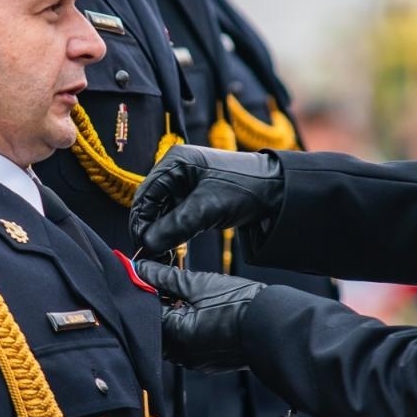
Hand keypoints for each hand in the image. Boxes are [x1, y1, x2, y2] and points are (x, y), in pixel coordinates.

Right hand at [129, 147, 282, 253]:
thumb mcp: (207, 208)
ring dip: (159, 232)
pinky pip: (174, 214)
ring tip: (160, 254)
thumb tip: (148, 244)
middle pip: (151, 203)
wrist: (276, 189)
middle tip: (149, 254)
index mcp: (175, 162)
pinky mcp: (194, 196)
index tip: (142, 245)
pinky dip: (171, 230)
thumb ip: (175, 226)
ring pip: (161, 211)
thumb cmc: (244, 188)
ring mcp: (185, 183)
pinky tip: (171, 247)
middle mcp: (176, 170)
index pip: (145, 194)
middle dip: (148, 228)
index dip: (140, 221)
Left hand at [134, 260, 264, 372]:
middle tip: (165, 283)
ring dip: (173, 317)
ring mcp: (196, 361)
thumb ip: (166, 277)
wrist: (275, 327)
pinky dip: (187, 329)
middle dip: (158, 305)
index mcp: (176, 335)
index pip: (146, 311)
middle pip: (156, 327)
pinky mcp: (209, 362)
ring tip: (186, 297)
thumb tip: (142, 269)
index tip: (145, 274)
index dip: (145, 289)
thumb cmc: (241, 305)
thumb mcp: (199, 284)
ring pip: (172, 337)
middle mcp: (182, 354)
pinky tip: (200, 312)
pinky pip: (188, 345)